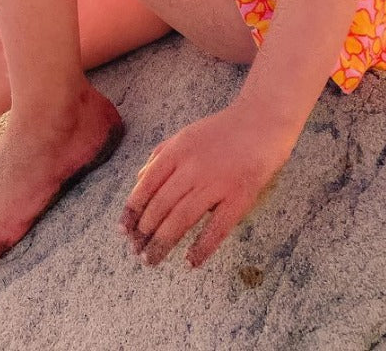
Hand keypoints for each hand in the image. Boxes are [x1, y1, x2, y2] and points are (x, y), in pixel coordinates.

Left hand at [120, 105, 292, 267]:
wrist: (262, 123)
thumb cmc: (221, 131)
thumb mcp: (185, 135)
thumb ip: (160, 156)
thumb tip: (138, 181)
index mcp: (177, 151)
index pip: (147, 185)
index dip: (132, 210)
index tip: (123, 230)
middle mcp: (192, 168)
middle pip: (161, 206)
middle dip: (144, 233)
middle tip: (136, 252)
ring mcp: (216, 184)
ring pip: (182, 219)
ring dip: (163, 243)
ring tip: (152, 259)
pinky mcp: (239, 198)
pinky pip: (217, 228)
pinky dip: (202, 248)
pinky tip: (190, 262)